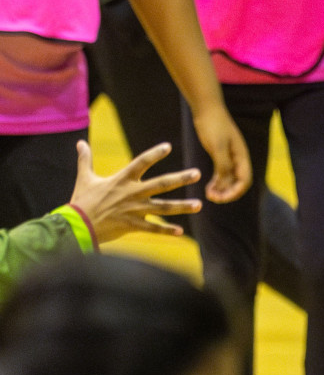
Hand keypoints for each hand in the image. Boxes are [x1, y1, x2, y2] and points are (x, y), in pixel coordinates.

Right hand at [68, 141, 201, 243]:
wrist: (74, 226)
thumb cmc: (81, 202)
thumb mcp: (84, 178)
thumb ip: (85, 160)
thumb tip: (80, 142)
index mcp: (121, 180)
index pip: (140, 162)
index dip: (154, 154)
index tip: (168, 147)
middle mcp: (131, 193)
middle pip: (161, 184)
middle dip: (180, 178)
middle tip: (197, 173)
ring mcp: (134, 210)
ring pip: (163, 207)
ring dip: (182, 206)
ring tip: (199, 205)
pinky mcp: (132, 225)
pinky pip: (153, 228)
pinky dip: (166, 230)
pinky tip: (180, 232)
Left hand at [191, 106, 251, 202]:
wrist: (207, 109)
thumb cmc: (213, 125)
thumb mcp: (218, 146)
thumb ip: (223, 165)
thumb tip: (225, 183)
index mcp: (242, 156)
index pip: (245, 180)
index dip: (235, 192)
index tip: (221, 198)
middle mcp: (238, 158)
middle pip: (239, 182)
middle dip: (228, 193)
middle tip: (212, 198)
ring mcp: (230, 157)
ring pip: (230, 179)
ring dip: (222, 189)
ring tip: (209, 195)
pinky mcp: (221, 154)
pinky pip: (222, 173)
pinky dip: (217, 182)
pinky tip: (208, 187)